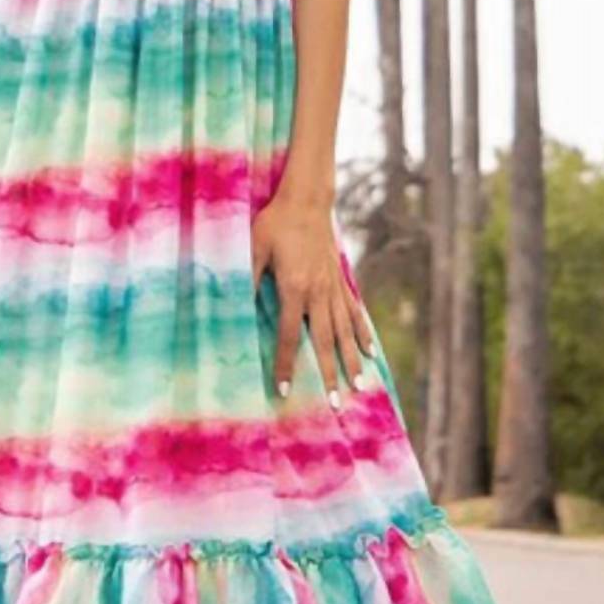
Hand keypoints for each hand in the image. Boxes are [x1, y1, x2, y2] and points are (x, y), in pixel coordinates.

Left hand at [251, 191, 373, 406]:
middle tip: (334, 404)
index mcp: (294, 289)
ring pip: (345, 331)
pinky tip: (370, 352)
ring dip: (352, 361)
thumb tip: (233, 305)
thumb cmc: (275, 223)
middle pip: (325, 342)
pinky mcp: (340, 280)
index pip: (289, 336)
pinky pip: (354, 312)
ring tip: (360, 387)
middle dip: (330, 375)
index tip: (285, 390)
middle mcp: (318, 293)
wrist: (307, 200)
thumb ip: (246, 277)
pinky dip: (362, 333)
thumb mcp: (253, 248)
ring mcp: (333, 288)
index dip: (287, 365)